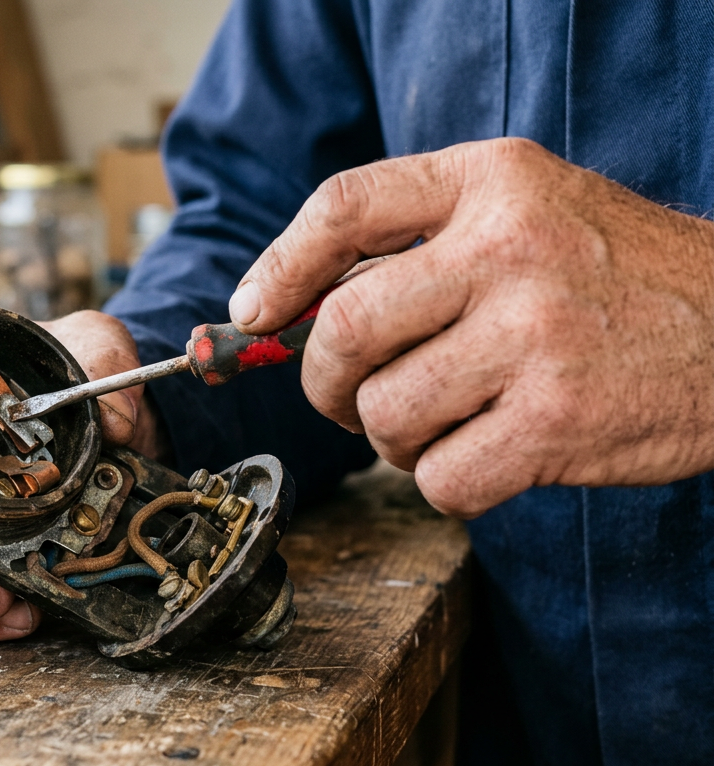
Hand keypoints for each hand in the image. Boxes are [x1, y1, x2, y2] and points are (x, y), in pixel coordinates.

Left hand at [227, 137, 713, 516]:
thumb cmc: (613, 275)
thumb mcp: (527, 210)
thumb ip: (421, 240)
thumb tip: (291, 310)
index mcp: (492, 180)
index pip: (344, 206)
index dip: (279, 267)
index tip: (254, 313)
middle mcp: (509, 248)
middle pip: (344, 327)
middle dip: (324, 379)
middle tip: (346, 396)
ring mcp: (534, 336)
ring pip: (384, 412)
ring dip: (390, 438)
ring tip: (437, 424)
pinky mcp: (558, 422)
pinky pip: (439, 477)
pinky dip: (444, 483)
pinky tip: (484, 457)